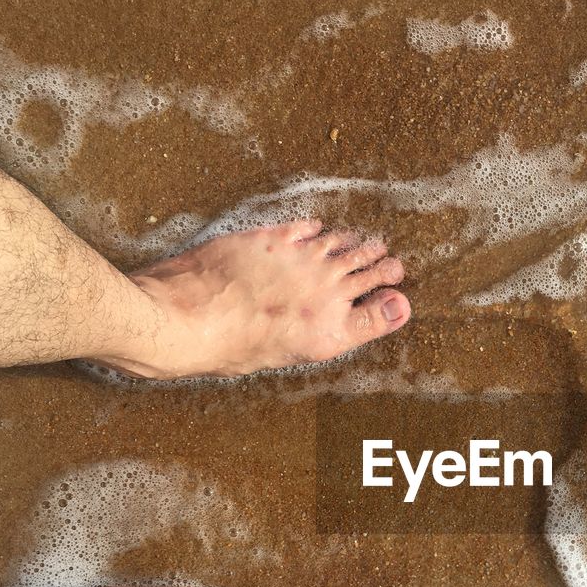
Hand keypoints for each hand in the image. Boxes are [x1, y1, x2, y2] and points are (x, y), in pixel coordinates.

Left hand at [110, 220, 410, 378]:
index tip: (400, 297)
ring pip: (344, 246)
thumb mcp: (282, 357)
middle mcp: (325, 294)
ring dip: (359, 244)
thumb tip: (335, 323)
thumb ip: (323, 335)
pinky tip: (322, 229)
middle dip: (384, 267)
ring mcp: (303, 261)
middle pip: (368, 273)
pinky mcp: (276, 239)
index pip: (379, 316)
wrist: (186, 319)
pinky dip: (319, 230)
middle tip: (393, 263)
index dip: (393, 305)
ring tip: (369, 243)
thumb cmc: (225, 350)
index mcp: (328, 333)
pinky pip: (309, 229)